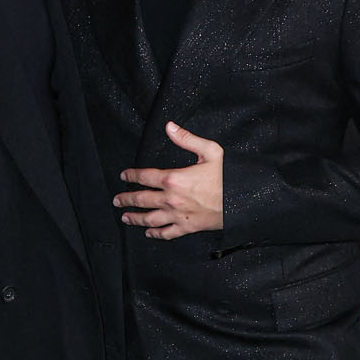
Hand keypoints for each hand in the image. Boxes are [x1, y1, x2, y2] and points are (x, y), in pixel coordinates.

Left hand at [114, 122, 223, 238]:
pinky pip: (166, 233)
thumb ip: (187, 138)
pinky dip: (155, 233)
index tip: (124, 176)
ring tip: (124, 217)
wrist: (243, 201)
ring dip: (134, 218)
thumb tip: (169, 126)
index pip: (145, 177)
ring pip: (149, 219)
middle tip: (116, 200)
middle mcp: (171, 199)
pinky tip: (148, 232)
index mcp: (174, 178)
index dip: (131, 176)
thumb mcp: (210, 151)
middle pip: (141, 200)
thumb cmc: (228, 176)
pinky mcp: (186, 227)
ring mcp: (177, 215)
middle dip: (126, 199)